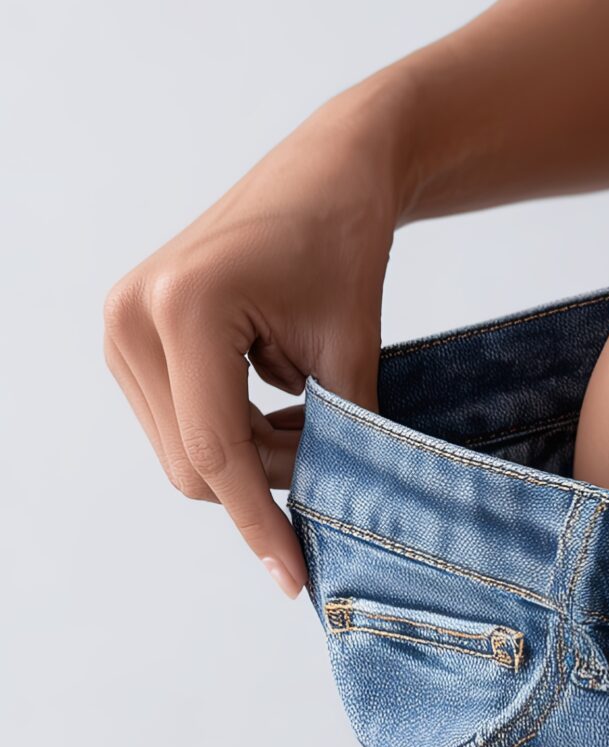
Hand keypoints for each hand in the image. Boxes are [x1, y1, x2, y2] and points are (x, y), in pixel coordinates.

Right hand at [103, 87, 406, 597]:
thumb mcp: (350, 344)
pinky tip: (281, 401)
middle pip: (191, 462)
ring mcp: (119, 324)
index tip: (296, 575)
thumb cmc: (346, 241)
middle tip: (335, 459)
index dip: (261, 521)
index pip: (216, 452)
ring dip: (249, 456)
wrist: (328, 171)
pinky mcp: (126, 332)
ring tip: (313, 415)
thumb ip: (338, 432)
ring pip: (181, 449)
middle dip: (264, 481)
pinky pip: (176, 419)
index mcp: (185, 307)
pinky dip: (232, 429)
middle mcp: (132, 316)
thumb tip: (330, 518)